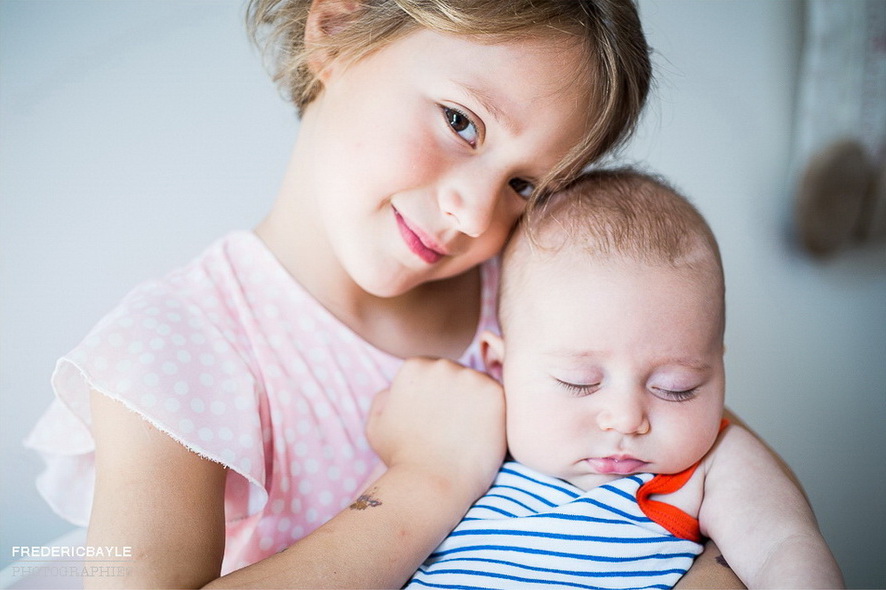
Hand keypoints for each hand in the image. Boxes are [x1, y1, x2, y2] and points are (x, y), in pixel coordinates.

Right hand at [367, 357, 505, 500]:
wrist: (432, 483)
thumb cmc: (402, 459)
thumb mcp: (376, 425)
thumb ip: (383, 399)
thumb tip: (395, 389)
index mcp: (414, 366)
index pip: (433, 373)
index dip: (436, 398)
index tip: (436, 421)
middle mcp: (442, 364)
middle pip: (457, 374)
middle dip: (457, 397)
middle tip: (454, 429)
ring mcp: (470, 376)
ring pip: (479, 385)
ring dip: (477, 403)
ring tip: (468, 435)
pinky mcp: (495, 393)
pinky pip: (500, 398)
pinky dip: (495, 415)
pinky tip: (483, 436)